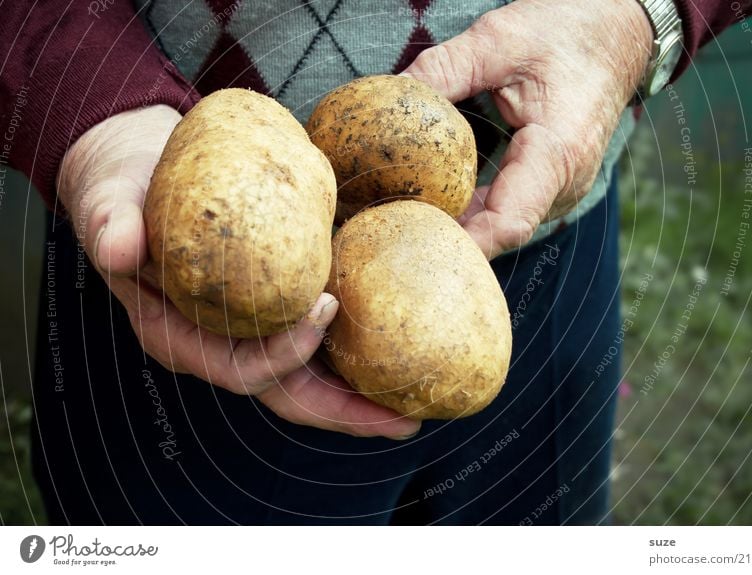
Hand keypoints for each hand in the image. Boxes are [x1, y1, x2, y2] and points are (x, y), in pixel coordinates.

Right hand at [58, 105, 419, 438]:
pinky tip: (397, 351)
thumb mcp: (107, 198)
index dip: (283, 353)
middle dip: (343, 412)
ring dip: (360, 396)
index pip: (238, 366)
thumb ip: (109, 220)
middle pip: (287, 393)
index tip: (325, 309)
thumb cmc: (125, 189)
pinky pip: (318, 343)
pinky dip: (355, 355)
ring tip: (413, 403)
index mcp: (178, 335)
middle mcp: (218, 344)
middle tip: (402, 420)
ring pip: (310, 378)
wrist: (138, 173)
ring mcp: (249, 332)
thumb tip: (118, 246)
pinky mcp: (273, 308)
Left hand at [403, 0, 652, 258]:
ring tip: (402, 220)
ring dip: (456, 227)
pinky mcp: (549, 187)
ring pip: (500, 228)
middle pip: (497, 234)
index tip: (413, 243)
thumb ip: (443, 68)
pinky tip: (432, 203)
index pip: (508, 223)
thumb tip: (389, 95)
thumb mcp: (500, 39)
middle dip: (446, 239)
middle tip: (389, 230)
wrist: (617, 34)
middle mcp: (564, 185)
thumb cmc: (568, 33)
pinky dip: (470, 213)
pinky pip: (505, 212)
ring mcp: (559, 191)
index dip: (462, 244)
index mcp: (558, 153)